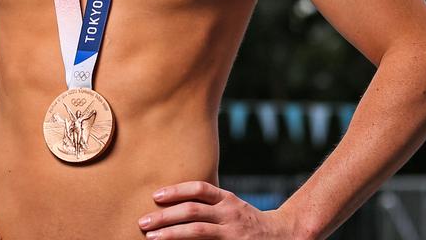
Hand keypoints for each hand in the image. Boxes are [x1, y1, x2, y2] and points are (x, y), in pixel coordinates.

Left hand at [138, 181, 296, 238]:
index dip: (176, 191)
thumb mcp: (232, 207)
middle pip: (192, 210)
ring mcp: (231, 232)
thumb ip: (209, 205)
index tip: (155, 196)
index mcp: (228, 199)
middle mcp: (229, 213)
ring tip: (152, 238)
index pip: (199, 189)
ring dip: (171, 234)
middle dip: (165, 216)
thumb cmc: (247, 222)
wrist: (282, 236)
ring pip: (196, 231)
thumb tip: (174, 205)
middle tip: (143, 222)